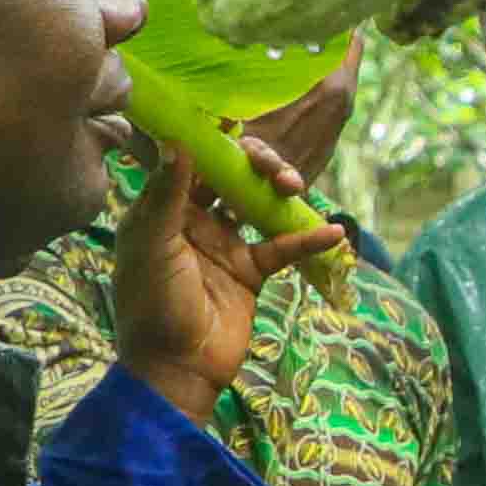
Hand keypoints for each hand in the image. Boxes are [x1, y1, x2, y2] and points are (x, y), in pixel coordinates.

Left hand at [111, 118, 348, 416]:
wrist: (177, 368)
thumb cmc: (153, 305)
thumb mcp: (153, 245)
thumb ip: (167, 194)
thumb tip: (180, 142)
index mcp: (162, 210)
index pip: (187, 163)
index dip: (208, 139)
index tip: (232, 116)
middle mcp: (194, 221)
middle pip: (229, 177)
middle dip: (252, 163)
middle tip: (268, 164)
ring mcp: (226, 244)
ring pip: (258, 204)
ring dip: (278, 191)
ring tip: (294, 187)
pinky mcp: (253, 272)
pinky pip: (284, 247)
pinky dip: (308, 238)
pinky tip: (333, 230)